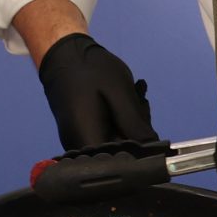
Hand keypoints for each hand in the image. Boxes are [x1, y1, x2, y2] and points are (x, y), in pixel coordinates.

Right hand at [36, 32, 157, 156]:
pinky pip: (107, 133)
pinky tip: (125, 98)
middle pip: (120, 152)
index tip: (147, 124)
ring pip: (116, 141)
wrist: (62, 54)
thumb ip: (136, 124)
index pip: (124, 161)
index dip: (143, 149)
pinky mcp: (82, 132)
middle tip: (141, 100)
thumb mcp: (120, 93)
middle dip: (137, 129)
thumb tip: (154, 148)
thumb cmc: (90, 70)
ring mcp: (80, 141)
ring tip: (134, 93)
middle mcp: (81, 148)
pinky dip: (120, 118)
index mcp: (89, 141)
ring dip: (130, 121)